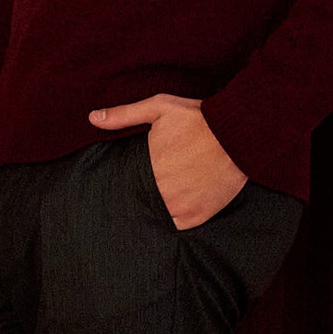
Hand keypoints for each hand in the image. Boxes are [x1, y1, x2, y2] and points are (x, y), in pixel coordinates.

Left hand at [89, 94, 247, 228]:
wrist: (239, 135)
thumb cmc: (199, 119)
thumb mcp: (160, 107)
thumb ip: (124, 115)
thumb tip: (92, 118)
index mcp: (150, 167)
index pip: (125, 185)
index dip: (123, 183)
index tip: (123, 180)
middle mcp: (163, 192)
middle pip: (140, 202)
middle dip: (138, 195)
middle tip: (141, 189)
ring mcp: (182, 207)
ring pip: (156, 216)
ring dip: (154, 209)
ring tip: (155, 198)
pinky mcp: (199, 216)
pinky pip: (177, 225)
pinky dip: (172, 218)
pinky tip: (171, 207)